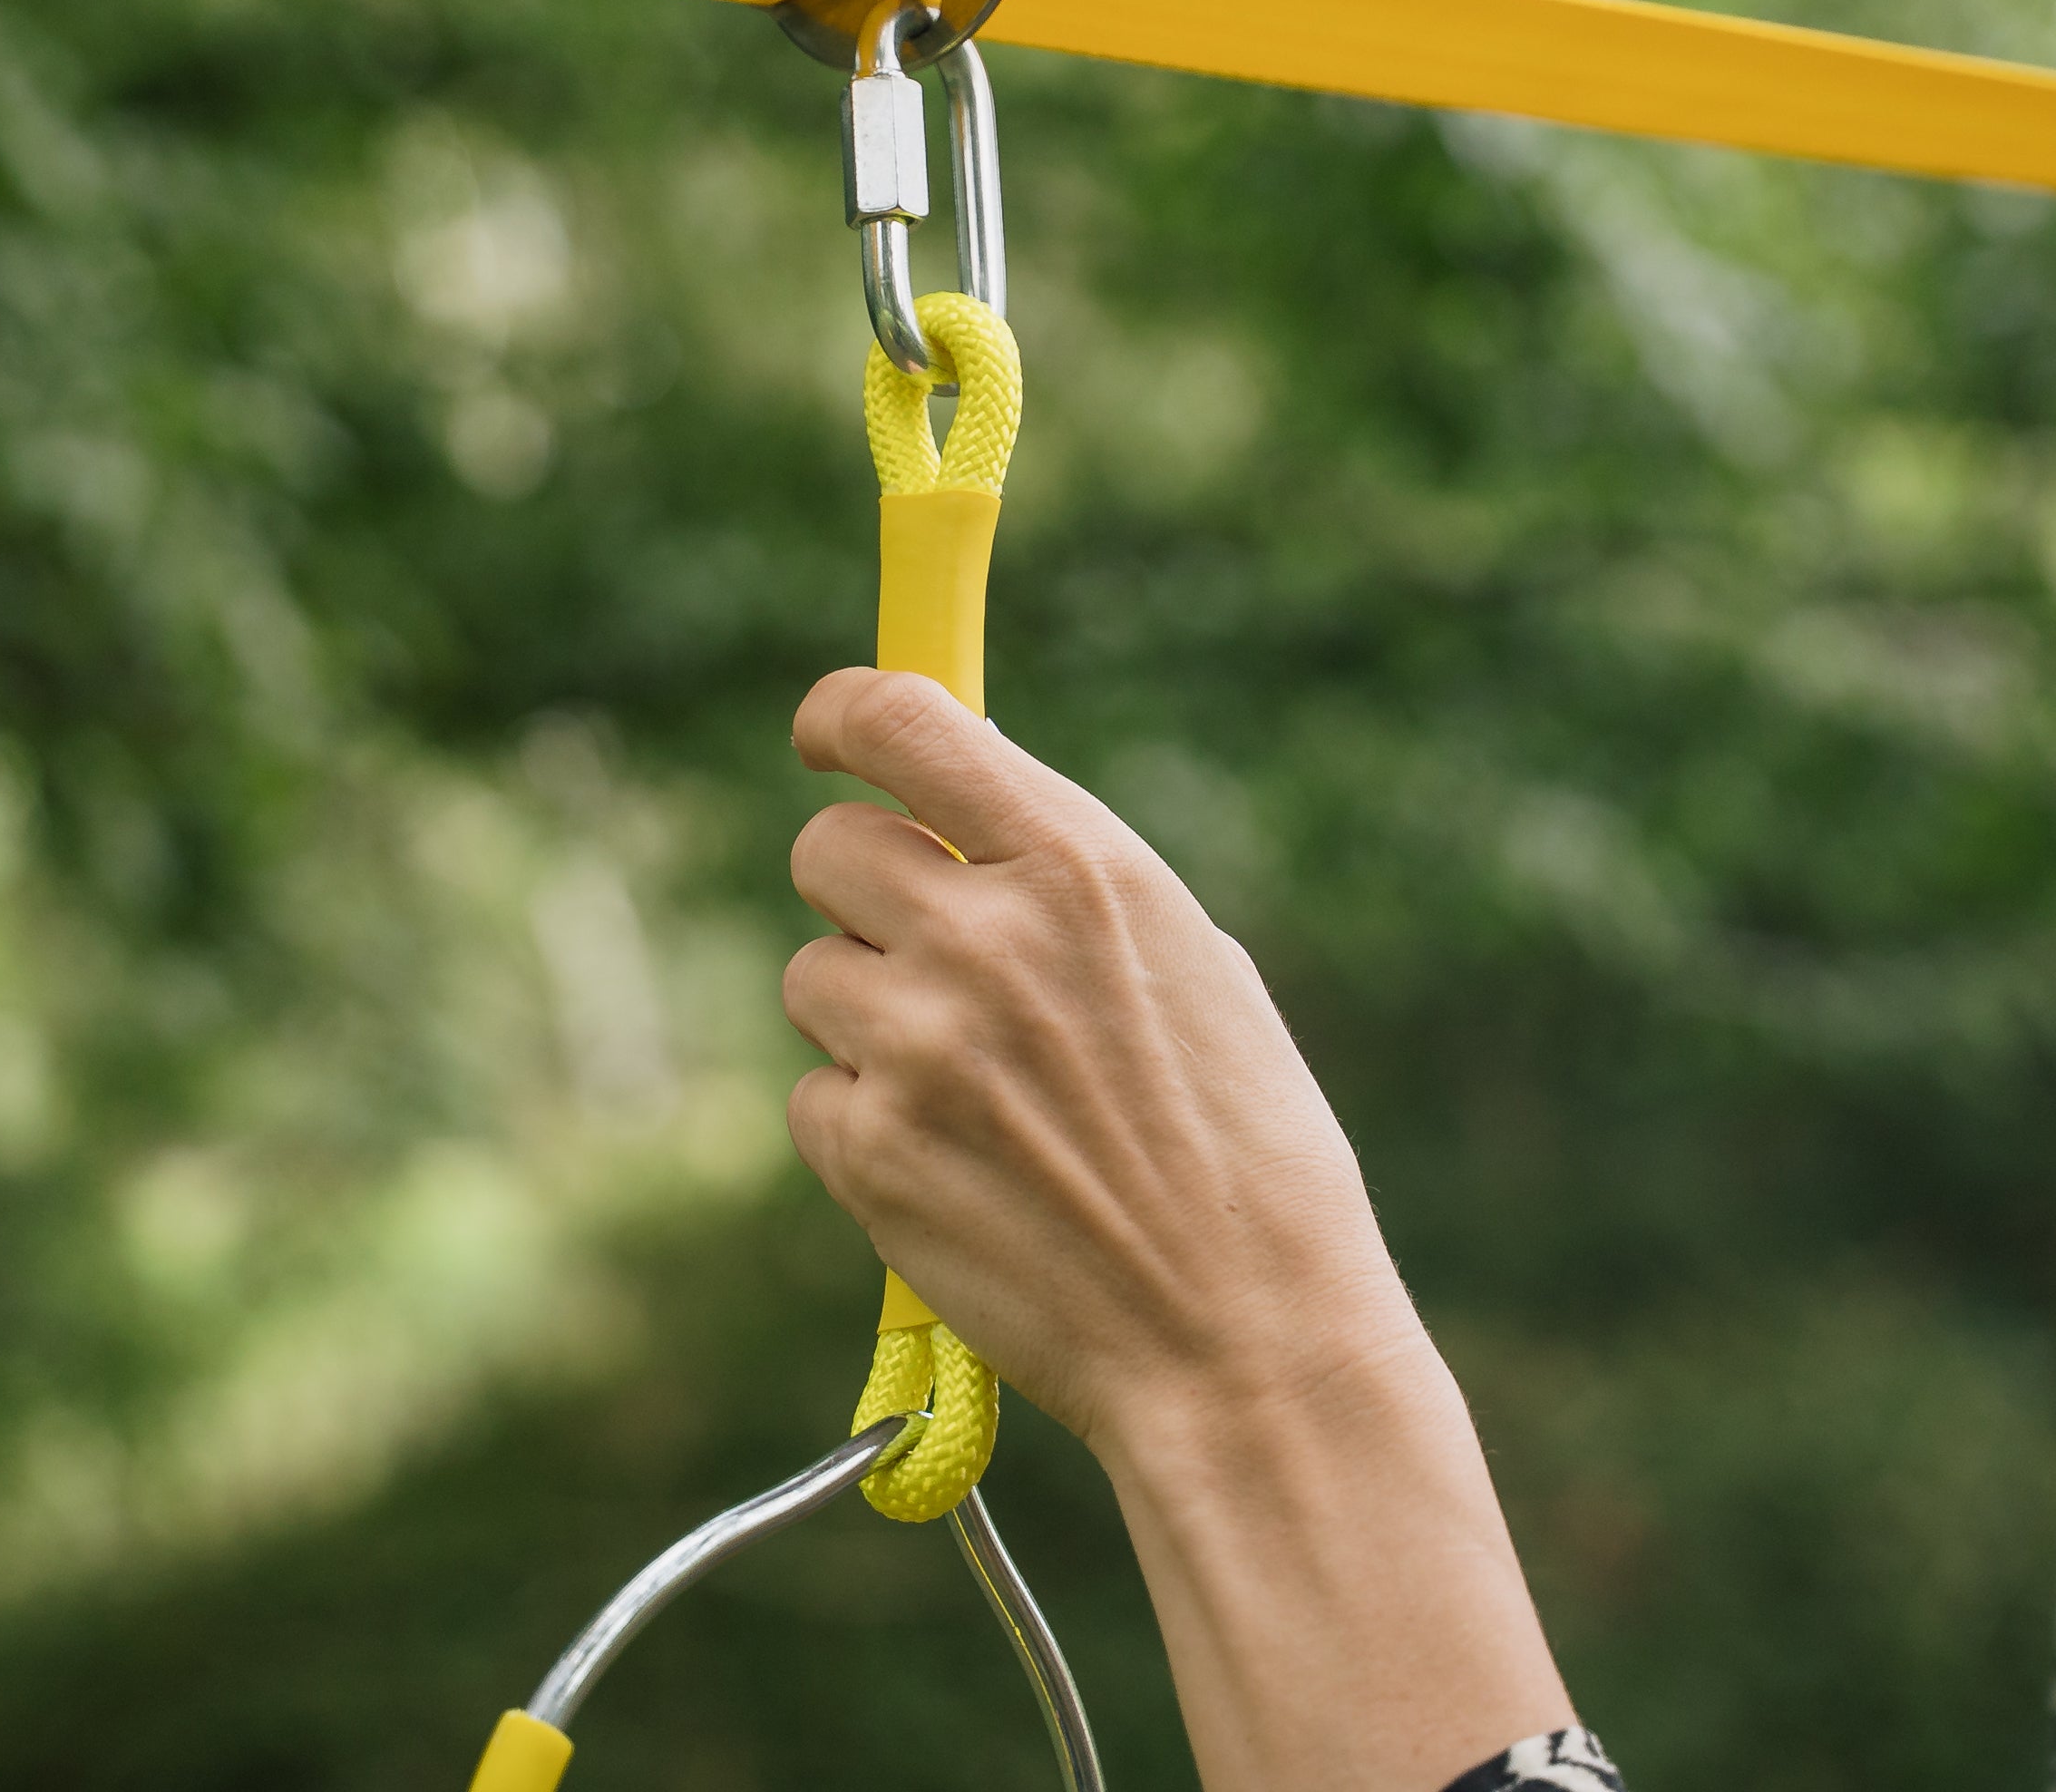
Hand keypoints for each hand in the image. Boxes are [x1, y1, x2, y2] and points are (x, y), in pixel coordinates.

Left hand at [781, 666, 1423, 1447]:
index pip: (904, 720)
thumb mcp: (1189, 961)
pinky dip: (867, 1125)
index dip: (843, 715)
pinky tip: (963, 1168)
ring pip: (811, 976)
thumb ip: (1063, 882)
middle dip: (862, 892)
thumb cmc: (1243, 1150)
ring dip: (867, 1016)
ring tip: (979, 1089)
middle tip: (929, 956)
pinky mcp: (870, 1150)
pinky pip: (814, 1096)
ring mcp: (917, 1044)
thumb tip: (952, 824)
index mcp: (1081, 865)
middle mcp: (985, 937)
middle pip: (825, 847)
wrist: (1244, 1340)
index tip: (829, 735)